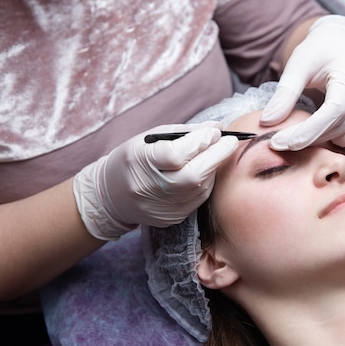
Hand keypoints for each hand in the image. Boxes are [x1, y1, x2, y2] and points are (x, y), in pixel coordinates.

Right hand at [73, 123, 238, 239]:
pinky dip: (207, 182)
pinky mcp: (172, 218)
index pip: (175, 155)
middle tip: (231, 141)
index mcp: (139, 162)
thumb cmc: (134, 159)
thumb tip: (217, 127)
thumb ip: (186, 133)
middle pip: (193, 175)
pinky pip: (198, 199)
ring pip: (200, 188)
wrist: (112, 196)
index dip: (199, 143)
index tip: (215, 132)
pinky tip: (206, 171)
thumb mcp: (151, 139)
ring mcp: (161, 207)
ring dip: (214, 168)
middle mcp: (149, 188)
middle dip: (217, 156)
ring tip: (216, 154)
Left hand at [260, 15, 344, 149]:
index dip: (309, 132)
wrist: (342, 40)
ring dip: (341, 141)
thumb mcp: (298, 65)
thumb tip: (267, 122)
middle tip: (284, 140)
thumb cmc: (320, 50)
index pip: (334, 112)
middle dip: (313, 138)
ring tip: (317, 133)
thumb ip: (284, 94)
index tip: (282, 142)